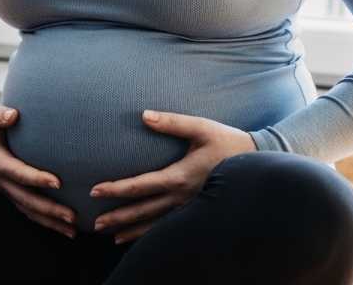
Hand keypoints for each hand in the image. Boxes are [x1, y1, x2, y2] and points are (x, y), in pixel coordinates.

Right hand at [0, 105, 76, 238]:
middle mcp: (1, 181)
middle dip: (49, 209)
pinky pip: (29, 211)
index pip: (16, 172)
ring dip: (50, 221)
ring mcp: (6, 191)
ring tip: (73, 230)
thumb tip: (13, 115)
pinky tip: (66, 229)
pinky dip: (46, 222)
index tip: (58, 182)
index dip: (35, 178)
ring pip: (28, 210)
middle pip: (25, 199)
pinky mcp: (12, 195)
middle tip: (73, 216)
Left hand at [89, 110, 257, 243]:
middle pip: (143, 211)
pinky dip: (152, 233)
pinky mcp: (197, 210)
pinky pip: (170, 226)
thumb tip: (144, 116)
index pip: (140, 185)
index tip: (94, 191)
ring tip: (111, 236)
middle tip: (94, 224)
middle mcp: (182, 197)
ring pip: (156, 224)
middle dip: (118, 217)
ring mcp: (190, 207)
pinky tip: (141, 237)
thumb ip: (172, 122)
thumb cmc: (227, 141)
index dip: (116, 189)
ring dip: (132, 230)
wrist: (257, 160)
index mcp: (179, 176)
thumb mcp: (201, 127)